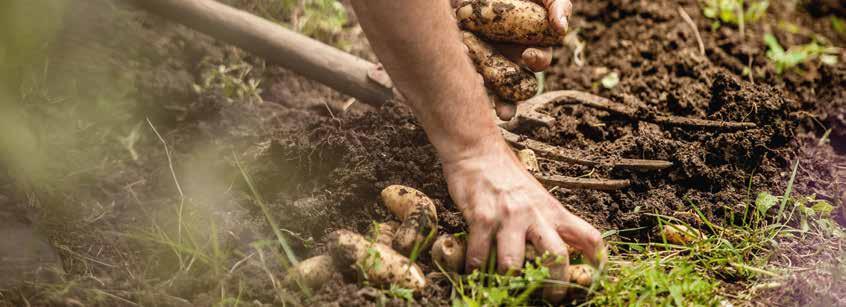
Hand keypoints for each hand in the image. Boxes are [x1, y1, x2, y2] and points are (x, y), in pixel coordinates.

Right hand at [441, 139, 604, 272]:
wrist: (478, 151)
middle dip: (554, 284)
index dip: (598, 261)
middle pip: (556, 256)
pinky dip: (475, 268)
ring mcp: (508, 216)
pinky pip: (479, 254)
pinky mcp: (482, 217)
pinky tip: (473, 270)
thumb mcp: (537, 197)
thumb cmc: (507, 177)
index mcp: (553, 211)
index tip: (595, 279)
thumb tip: (557, 252)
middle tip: (549, 297)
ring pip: (513, 263)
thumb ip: (547, 222)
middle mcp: (535, 214)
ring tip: (500, 282)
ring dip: (506, 278)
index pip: (588, 237)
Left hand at [452, 0, 573, 119]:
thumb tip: (561, 27)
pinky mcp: (462, 59)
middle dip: (509, 102)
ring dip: (487, 104)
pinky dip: (462, 82)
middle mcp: (509, 59)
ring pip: (488, 91)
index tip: (528, 54)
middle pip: (513, 88)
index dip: (537, 60)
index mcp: (531, 45)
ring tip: (480, 109)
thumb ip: (557, 4)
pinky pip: (463, 77)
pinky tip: (459, 79)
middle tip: (504, 112)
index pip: (539, 60)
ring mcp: (485, 61)